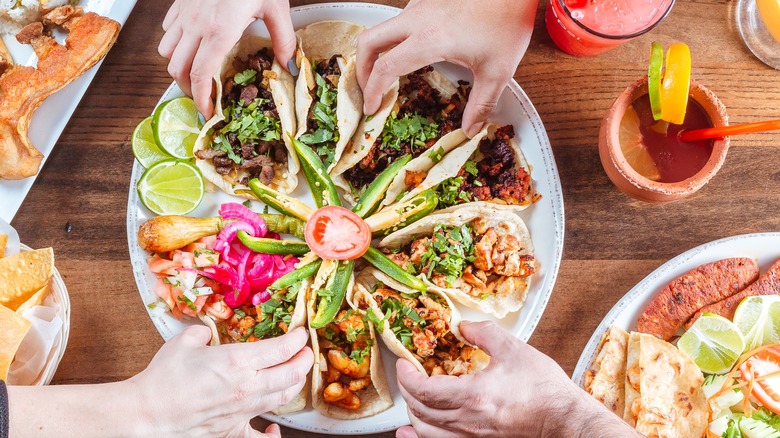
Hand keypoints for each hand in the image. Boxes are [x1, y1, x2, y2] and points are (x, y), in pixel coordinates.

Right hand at [130, 326, 312, 436]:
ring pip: (283, 398)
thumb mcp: (184, 343)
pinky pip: (260, 436)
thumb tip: (206, 334)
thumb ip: (202, 334)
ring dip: (295, 384)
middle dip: (305, 360)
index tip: (301, 333)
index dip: (297, 340)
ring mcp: (243, 411)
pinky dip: (272, 433)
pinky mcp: (233, 430)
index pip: (282, 349)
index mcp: (238, 362)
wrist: (147, 414)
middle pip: (292, 374)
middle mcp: (247, 387)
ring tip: (296, 374)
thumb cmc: (163, 379)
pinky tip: (274, 429)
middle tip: (306, 351)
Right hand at [158, 0, 295, 117]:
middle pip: (177, 69)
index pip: (201, 76)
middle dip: (188, 88)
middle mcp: (196, 24)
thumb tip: (288, 65)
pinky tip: (193, 43)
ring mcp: (184, 12)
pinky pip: (168, 29)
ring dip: (179, 66)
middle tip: (204, 96)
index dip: (201, 99)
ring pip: (166, 50)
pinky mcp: (180, 2)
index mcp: (219, 31)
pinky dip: (175, 43)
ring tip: (197, 73)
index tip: (208, 111)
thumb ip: (283, 39)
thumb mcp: (275, 7)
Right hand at [356, 0, 537, 136]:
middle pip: (369, 41)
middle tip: (367, 89)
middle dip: (361, 68)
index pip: (385, 67)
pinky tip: (409, 50)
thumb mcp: (498, 71)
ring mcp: (421, 5)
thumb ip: (481, 104)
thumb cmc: (508, 21)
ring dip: (376, 51)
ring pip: (382, 28)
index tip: (372, 107)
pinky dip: (393, 38)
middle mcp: (418, 18)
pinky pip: (400, 19)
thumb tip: (471, 130)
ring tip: (384, 74)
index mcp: (430, 39)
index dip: (372, 90)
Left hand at [394, 321, 638, 437]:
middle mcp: (468, 422)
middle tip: (408, 373)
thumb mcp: (513, 349)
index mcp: (473, 396)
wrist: (565, 420)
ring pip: (426, 431)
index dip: (406, 376)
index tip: (404, 362)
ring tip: (411, 397)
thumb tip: (462, 327)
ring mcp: (472, 437)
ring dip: (413, 413)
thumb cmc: (544, 388)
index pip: (423, 390)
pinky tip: (411, 433)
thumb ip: (483, 333)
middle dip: (407, 390)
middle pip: (420, 411)